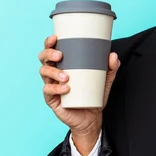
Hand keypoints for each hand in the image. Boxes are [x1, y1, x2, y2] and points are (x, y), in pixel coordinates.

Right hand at [38, 35, 120, 151]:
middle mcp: (54, 73)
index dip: (49, 42)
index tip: (55, 38)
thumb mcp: (105, 81)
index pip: (52, 50)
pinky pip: (48, 91)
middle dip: (48, 54)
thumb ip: (111, 68)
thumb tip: (113, 55)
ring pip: (44, 73)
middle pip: (43, 59)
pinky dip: (56, 88)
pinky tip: (65, 88)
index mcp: (64, 65)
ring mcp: (51, 86)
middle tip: (60, 56)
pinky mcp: (52, 99)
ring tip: (66, 76)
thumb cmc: (94, 95)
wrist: (91, 118)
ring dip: (53, 72)